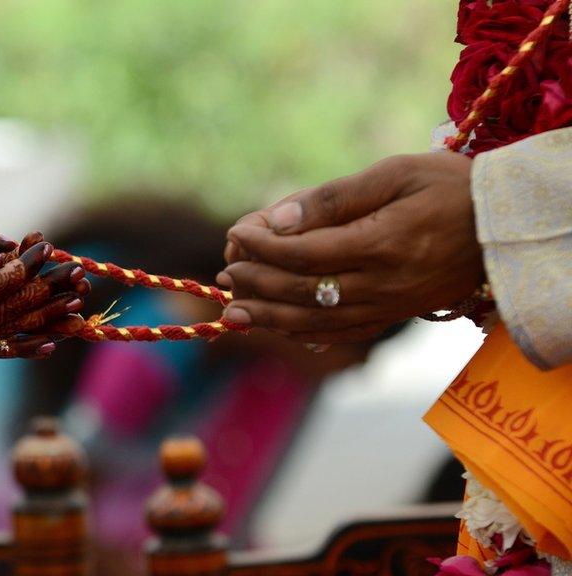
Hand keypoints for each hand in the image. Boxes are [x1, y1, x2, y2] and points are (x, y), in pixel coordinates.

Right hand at [0, 229, 87, 358]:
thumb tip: (4, 255)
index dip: (26, 267)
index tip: (47, 247)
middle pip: (8, 312)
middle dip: (45, 292)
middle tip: (78, 275)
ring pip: (5, 335)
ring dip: (44, 320)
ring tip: (78, 307)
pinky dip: (20, 347)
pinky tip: (48, 342)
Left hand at [217, 152, 483, 342]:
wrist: (504, 225)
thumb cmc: (448, 186)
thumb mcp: (393, 173)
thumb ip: (332, 199)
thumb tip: (276, 220)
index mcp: (382, 243)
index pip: (304, 253)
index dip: (263, 246)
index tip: (236, 233)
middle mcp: (383, 284)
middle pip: (302, 291)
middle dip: (257, 281)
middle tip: (226, 269)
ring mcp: (389, 306)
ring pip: (315, 321)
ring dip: (268, 316)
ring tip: (231, 308)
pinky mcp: (394, 316)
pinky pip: (339, 332)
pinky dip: (300, 330)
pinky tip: (274, 325)